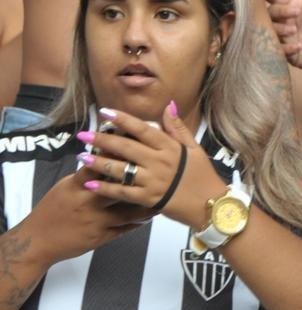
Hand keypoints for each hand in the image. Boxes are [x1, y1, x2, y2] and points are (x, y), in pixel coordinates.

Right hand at [21, 166, 150, 265]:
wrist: (37, 241)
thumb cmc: (52, 209)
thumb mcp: (65, 187)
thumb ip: (86, 174)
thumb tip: (106, 157)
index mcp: (76, 186)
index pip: (100, 165)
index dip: (118, 155)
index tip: (137, 146)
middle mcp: (88, 202)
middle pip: (119, 186)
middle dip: (139, 178)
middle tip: (160, 170)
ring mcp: (96, 221)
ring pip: (129, 211)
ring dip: (147, 204)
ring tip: (163, 195)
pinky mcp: (101, 237)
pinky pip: (125, 228)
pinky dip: (139, 221)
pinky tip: (151, 214)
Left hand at [78, 105, 226, 230]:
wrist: (211, 204)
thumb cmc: (202, 175)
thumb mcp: (194, 148)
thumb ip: (178, 128)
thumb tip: (168, 105)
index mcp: (170, 147)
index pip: (142, 128)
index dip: (122, 119)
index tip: (104, 113)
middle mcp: (159, 161)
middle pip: (125, 147)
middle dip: (102, 139)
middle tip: (83, 134)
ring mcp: (153, 181)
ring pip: (120, 169)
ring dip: (98, 162)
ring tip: (81, 157)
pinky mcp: (148, 199)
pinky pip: (122, 192)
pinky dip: (105, 188)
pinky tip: (90, 184)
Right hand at [265, 0, 301, 79]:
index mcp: (295, 5)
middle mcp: (288, 19)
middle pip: (270, 12)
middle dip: (279, 11)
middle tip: (296, 13)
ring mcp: (287, 36)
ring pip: (270, 31)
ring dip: (279, 29)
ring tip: (294, 30)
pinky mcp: (290, 53)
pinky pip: (279, 50)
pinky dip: (285, 48)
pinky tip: (300, 46)